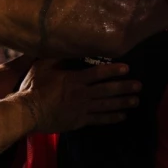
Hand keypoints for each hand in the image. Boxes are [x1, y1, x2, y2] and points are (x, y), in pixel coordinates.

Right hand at [20, 59, 140, 131]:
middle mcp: (82, 94)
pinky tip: (123, 116)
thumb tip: (66, 46)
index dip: (114, 70)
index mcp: (75, 79)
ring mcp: (82, 109)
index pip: (98, 73)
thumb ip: (56, 57)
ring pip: (107, 105)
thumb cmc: (34, 87)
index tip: (127, 69)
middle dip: (125, 87)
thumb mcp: (42, 66)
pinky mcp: (79, 121)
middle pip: (108, 90)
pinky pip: (99, 119)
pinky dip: (112, 118)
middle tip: (139, 86)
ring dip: (123, 103)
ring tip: (136, 101)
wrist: (28, 111)